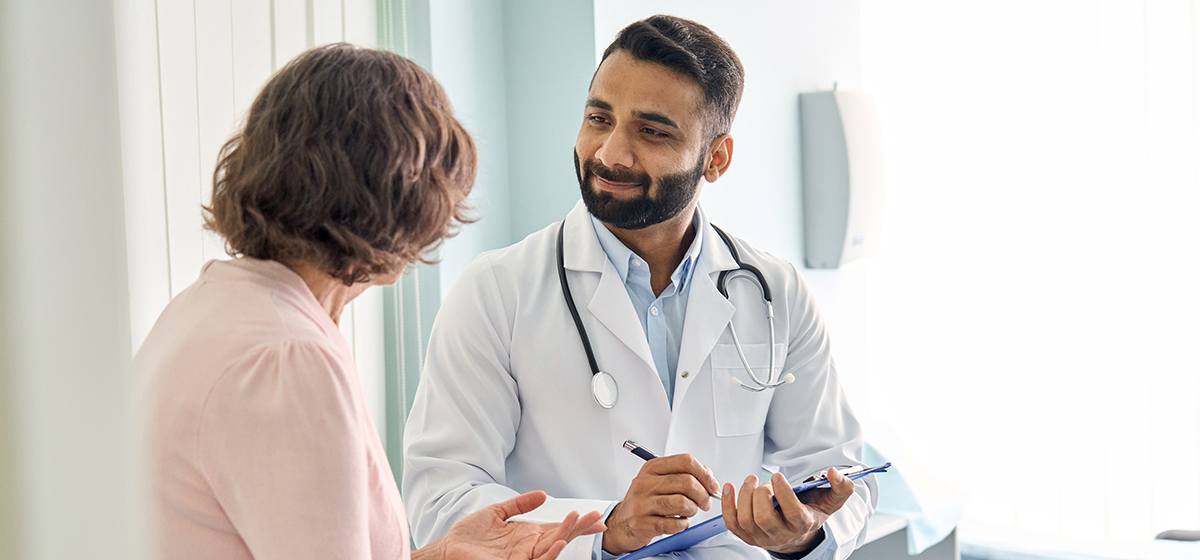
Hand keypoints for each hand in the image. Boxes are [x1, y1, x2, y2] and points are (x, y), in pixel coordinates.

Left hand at [419, 491, 604, 559]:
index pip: (558, 529)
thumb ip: (520, 504)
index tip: (596, 517)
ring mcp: (522, 559)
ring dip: (566, 536)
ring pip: (551, 549)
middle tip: (596, 517)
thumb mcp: (497, 513)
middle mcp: (528, 548)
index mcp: (527, 536)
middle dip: (579, 527)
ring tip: (577, 521)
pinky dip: (549, 554)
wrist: (447, 550)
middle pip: (560, 537)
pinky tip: (558, 543)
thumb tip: (542, 495)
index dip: (577, 524)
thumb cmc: (468, 536)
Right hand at [602, 454, 720, 554]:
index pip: (685, 462)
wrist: (622, 522)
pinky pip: (673, 523)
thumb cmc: (645, 501)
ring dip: (692, 510)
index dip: (704, 474)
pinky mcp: (642, 523)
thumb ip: (683, 474)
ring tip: (689, 512)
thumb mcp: (660, 480)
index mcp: (652, 468)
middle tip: (705, 503)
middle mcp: (645, 483)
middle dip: (702, 494)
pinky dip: (683, 524)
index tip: (712, 485)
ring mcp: (642, 503)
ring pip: (682, 502)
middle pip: (686, 482)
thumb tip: (708, 475)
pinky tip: (679, 522)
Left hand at [722, 468, 854, 555]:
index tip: (778, 476)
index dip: (783, 494)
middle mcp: (781, 534)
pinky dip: (727, 504)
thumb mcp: (831, 501)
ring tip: (751, 481)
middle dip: (760, 495)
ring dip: (744, 496)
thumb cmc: (811, 513)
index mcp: (802, 524)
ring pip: (746, 521)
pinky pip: (732, 524)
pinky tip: (730, 488)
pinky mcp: (747, 536)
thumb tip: (834, 472)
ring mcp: (762, 537)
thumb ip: (841, 487)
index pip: (792, 513)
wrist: (798, 535)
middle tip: (764, 482)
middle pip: (764, 518)